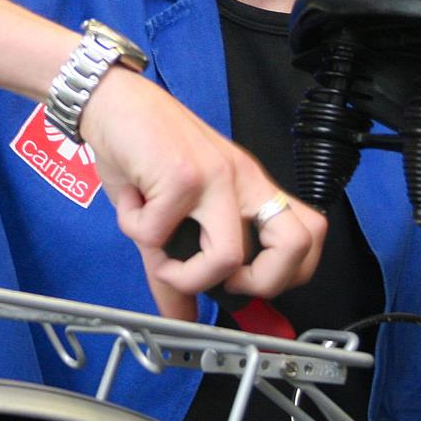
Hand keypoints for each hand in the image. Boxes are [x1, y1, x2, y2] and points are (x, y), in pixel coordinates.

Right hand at [80, 69, 325, 318]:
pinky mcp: (182, 175)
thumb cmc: (142, 152)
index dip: (288, 273)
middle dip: (261, 285)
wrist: (111, 99)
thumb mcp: (166, 215)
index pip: (309, 233)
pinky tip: (131, 207)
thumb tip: (180, 321)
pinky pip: (160, 234)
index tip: (245, 284)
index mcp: (249, 187)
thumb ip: (177, 270)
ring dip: (186, 275)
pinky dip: (136, 230)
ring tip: (160, 256)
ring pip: (228, 257)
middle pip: (295, 245)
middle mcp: (242, 180)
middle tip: (221, 282)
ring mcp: (216, 177)